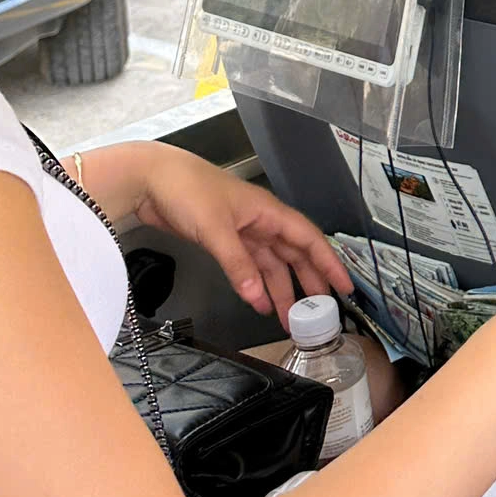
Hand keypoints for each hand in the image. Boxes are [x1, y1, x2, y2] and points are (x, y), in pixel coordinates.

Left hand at [131, 147, 352, 320]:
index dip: (329, 263)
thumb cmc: (187, 188)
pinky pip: (249, 266)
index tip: (344, 285)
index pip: (309, 239)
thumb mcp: (215, 228)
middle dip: (309, 282)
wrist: (151, 180)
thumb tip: (255, 294)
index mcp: (268, 212)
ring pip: (272, 264)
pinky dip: (255, 285)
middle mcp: (261, 221)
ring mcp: (243, 231)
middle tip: (319, 309)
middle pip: (294, 255)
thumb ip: (237, 264)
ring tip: (288, 316)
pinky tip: (257, 301)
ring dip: (280, 289)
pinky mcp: (224, 239)